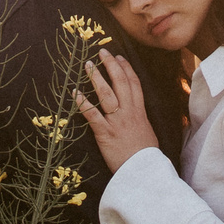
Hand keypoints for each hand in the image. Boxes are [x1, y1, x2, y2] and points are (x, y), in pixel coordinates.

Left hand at [74, 49, 159, 173]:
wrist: (145, 171)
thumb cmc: (146, 156)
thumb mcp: (148, 133)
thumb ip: (140, 121)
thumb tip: (137, 115)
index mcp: (139, 112)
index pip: (134, 84)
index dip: (126, 68)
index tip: (120, 57)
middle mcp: (128, 113)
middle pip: (121, 83)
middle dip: (111, 66)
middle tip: (102, 52)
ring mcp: (116, 122)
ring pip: (107, 94)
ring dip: (96, 78)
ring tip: (88, 65)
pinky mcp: (105, 134)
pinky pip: (92, 115)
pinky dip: (83, 103)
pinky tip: (75, 93)